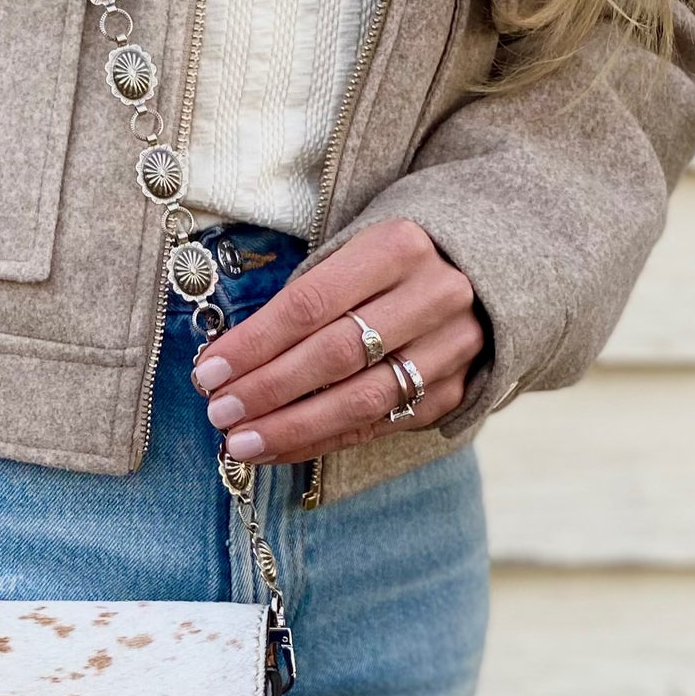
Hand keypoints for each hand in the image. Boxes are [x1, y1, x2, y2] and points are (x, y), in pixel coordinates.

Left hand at [194, 219, 484, 462]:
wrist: (485, 266)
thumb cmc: (389, 257)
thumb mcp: (352, 247)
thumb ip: (303, 295)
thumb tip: (229, 359)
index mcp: (398, 246)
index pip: (311, 303)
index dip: (255, 343)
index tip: (209, 371)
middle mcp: (433, 296)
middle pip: (335, 355)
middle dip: (267, 389)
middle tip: (219, 413)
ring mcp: (451, 347)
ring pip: (360, 400)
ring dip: (292, 428)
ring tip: (240, 443)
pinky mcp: (457, 390)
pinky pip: (380, 425)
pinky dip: (324, 441)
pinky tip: (280, 448)